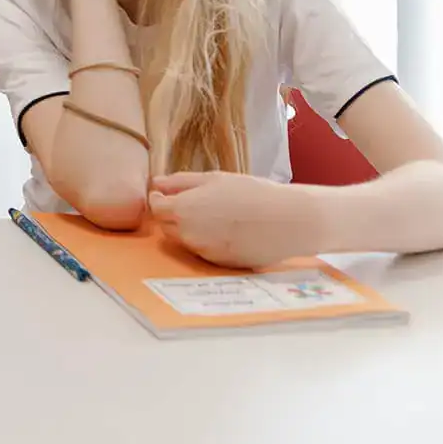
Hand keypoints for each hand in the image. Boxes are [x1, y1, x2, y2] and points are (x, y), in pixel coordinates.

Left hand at [148, 172, 320, 268]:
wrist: (287, 221)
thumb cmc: (251, 193)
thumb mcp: (213, 179)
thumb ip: (180, 182)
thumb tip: (156, 183)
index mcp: (182, 210)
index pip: (155, 208)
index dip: (159, 198)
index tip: (167, 192)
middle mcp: (187, 235)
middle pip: (165, 226)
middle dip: (171, 215)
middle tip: (192, 203)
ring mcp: (202, 252)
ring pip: (183, 240)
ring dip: (188, 229)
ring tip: (213, 216)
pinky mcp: (218, 264)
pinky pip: (202, 251)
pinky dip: (206, 241)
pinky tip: (226, 231)